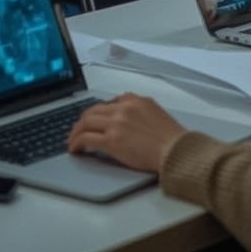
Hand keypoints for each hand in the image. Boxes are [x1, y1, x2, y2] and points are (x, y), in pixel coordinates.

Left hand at [67, 94, 187, 173]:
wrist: (177, 151)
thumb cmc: (173, 139)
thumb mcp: (157, 114)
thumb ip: (141, 111)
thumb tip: (128, 118)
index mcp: (135, 100)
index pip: (109, 102)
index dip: (99, 112)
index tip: (94, 120)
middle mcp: (123, 108)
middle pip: (93, 110)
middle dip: (83, 121)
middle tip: (78, 130)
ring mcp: (116, 123)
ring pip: (85, 122)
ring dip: (76, 131)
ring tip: (73, 140)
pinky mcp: (111, 140)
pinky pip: (86, 138)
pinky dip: (76, 143)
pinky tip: (75, 149)